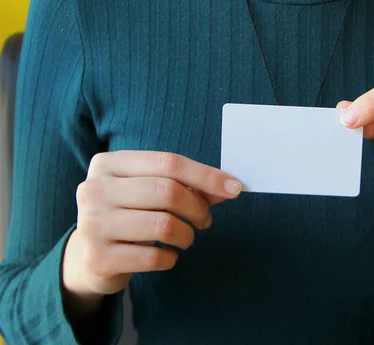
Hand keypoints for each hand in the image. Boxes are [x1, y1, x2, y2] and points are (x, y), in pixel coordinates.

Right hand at [63, 151, 241, 314]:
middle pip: (168, 191)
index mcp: (108, 163)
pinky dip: (171, 257)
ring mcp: (92, 224)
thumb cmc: (130, 215)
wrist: (91, 256)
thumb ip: (187, 185)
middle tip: (205, 220)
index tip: (234, 188)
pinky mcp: (98, 257)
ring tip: (186, 238)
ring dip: (187, 235)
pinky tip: (167, 255)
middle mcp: (94, 189)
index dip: (207, 175)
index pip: (169, 162)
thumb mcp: (151, 192)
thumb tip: (229, 187)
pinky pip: (154, 256)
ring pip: (164, 225)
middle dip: (198, 208)